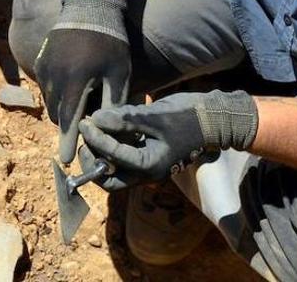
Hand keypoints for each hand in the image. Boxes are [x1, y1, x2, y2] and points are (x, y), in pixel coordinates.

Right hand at [34, 0, 130, 163]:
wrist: (88, 7)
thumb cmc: (110, 41)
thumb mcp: (118, 73)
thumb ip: (112, 103)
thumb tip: (109, 129)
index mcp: (75, 82)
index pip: (70, 121)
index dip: (69, 142)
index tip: (67, 160)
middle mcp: (54, 77)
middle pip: (58, 114)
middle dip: (68, 127)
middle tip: (81, 133)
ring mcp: (44, 68)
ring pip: (50, 101)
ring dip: (62, 110)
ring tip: (79, 109)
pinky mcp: (40, 60)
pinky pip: (45, 87)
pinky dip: (55, 95)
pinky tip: (70, 91)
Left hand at [78, 90, 258, 186]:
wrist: (212, 119)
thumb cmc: (187, 117)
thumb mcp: (154, 116)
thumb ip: (124, 120)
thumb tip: (95, 119)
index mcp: (149, 166)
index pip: (111, 158)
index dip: (94, 139)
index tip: (84, 122)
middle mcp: (146, 172)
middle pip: (108, 180)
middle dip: (91, 161)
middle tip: (86, 136)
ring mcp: (145, 166)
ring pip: (112, 171)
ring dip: (98, 153)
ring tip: (94, 128)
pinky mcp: (145, 156)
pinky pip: (121, 159)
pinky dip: (109, 146)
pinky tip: (108, 125)